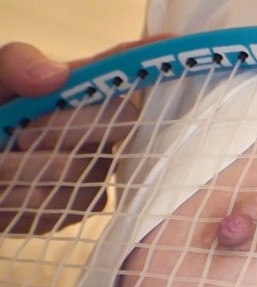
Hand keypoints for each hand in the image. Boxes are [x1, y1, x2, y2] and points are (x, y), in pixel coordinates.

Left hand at [0, 36, 168, 234]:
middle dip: (64, 129)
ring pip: (80, 171)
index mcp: (82, 87)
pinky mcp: (90, 202)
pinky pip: (68, 204)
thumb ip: (15, 65)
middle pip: (121, 120)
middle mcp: (103, 124)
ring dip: (26, 172)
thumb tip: (55, 76)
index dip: (153, 56)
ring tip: (3, 167)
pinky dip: (26, 201)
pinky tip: (12, 193)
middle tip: (18, 138)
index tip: (172, 44)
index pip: (128, 66)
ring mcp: (100, 165)